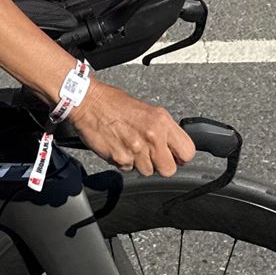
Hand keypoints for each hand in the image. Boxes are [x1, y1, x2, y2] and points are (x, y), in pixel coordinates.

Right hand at [73, 84, 195, 176]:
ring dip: (139, 163)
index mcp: (162, 121)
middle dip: (160, 165)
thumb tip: (174, 150)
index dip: (180, 157)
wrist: (88, 102)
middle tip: (150, 155)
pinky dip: (123, 161)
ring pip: (147, 172)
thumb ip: (164, 130)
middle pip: (169, 169)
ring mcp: (136, 149)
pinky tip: (119, 146)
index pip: (187, 152)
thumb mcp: (148, 111)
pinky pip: (128, 169)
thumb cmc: (115, 103)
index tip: (173, 156)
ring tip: (130, 145)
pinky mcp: (120, 158)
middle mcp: (152, 136)